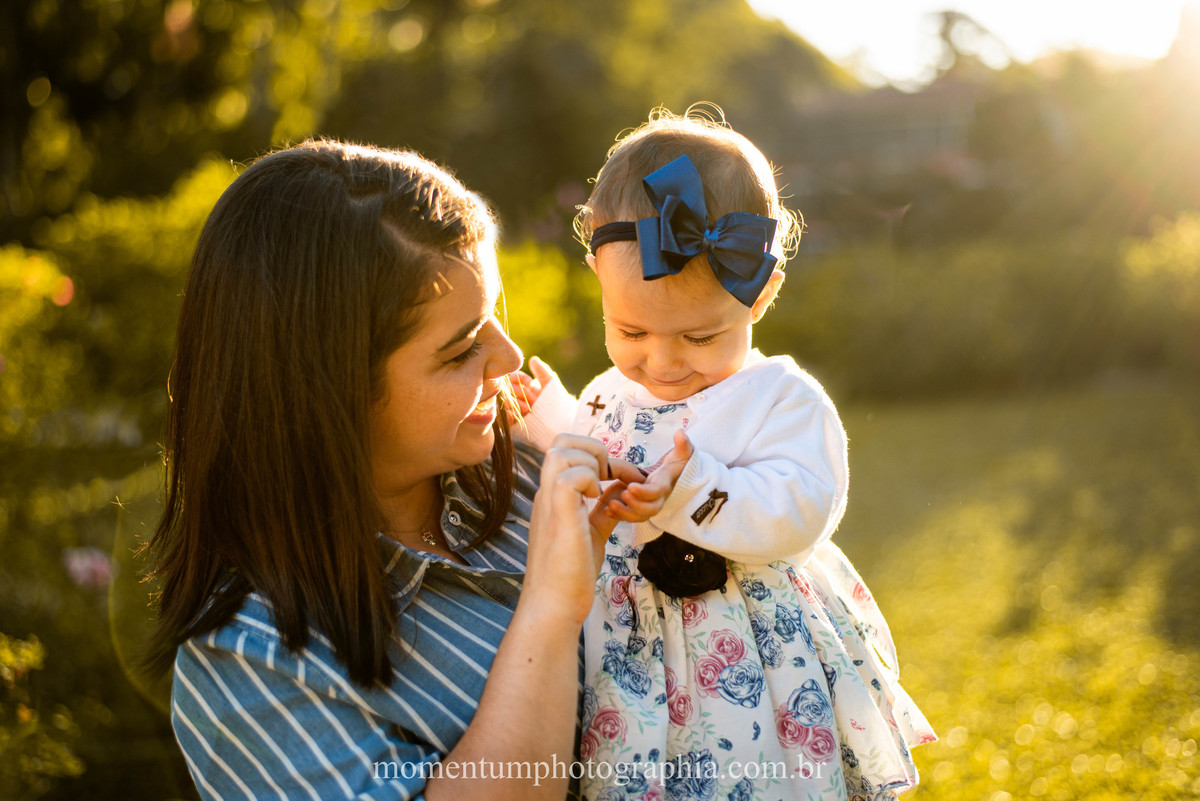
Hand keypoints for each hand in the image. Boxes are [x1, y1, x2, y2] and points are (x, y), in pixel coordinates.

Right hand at [507, 356, 556, 416]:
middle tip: (525, 394)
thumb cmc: (556, 401)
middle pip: (509, 389)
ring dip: (515, 402)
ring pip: (506, 402)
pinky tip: (520, 413)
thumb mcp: (551, 384)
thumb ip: (542, 371)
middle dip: (517, 390)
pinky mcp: (513, 421)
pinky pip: (505, 416)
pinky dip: (510, 414)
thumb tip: (533, 359)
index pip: (515, 378)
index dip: (518, 377)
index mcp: (526, 386)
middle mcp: (519, 396)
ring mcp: (515, 408)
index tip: (528, 380)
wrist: (560, 421)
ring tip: (527, 406)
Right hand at [523, 434, 644, 622]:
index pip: (569, 451)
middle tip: (611, 477)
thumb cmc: (570, 575)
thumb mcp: (593, 531)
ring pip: (562, 450)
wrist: (554, 605)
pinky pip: (568, 475)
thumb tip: (618, 488)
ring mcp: (549, 501)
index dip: (599, 455)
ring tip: (601, 490)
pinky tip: (595, 500)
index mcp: (554, 495)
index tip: (623, 478)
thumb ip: (603, 508)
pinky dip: (588, 480)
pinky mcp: (558, 514)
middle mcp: (547, 492)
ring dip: (591, 462)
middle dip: (594, 448)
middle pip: (562, 441)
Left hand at [604, 429, 693, 523]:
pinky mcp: (640, 508)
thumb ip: (683, 445)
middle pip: (650, 509)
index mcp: (665, 484)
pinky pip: (631, 517)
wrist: (677, 477)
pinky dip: (619, 516)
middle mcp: (659, 498)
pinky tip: (606, 510)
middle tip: (622, 494)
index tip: (630, 486)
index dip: (645, 492)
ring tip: (610, 506)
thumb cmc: (678, 464)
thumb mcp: (682, 453)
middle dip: (635, 505)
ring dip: (625, 514)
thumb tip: (681, 433)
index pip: (657, 491)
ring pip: (639, 516)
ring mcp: (649, 505)